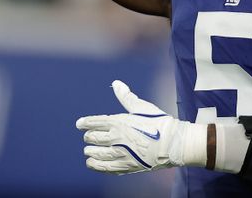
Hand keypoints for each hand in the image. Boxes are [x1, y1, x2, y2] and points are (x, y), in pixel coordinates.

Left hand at [76, 80, 207, 173]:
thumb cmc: (158, 122)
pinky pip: (104, 167)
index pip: (94, 122)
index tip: (79, 124)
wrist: (172, 143)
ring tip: (88, 151)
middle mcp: (115, 138)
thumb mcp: (142, 107)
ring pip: (96, 154)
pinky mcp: (125, 166)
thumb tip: (116, 83)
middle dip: (89, 137)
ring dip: (90, 152)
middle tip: (88, 137)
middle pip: (93, 139)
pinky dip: (96, 165)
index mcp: (118, 122)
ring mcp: (119, 154)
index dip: (85, 123)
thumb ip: (126, 97)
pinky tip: (92, 163)